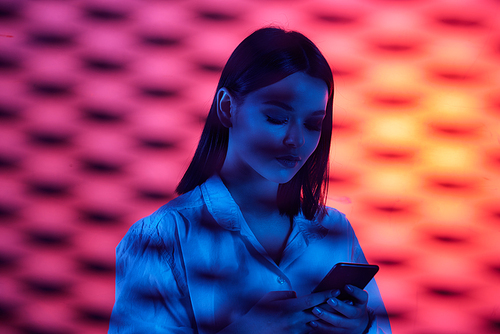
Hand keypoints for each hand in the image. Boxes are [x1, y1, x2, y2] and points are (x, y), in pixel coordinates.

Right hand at [219, 289, 337, 333]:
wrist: (249, 333)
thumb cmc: (257, 314)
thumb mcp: (270, 298)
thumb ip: (286, 294)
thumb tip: (296, 294)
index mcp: (290, 307)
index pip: (313, 300)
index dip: (326, 294)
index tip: (337, 290)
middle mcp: (295, 320)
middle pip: (320, 312)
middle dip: (334, 307)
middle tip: (348, 303)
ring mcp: (296, 331)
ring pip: (317, 324)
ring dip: (329, 318)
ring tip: (341, 314)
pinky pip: (309, 333)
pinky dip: (317, 328)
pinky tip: (326, 325)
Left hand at [309, 285, 369, 333]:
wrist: (358, 323)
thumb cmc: (352, 303)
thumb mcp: (354, 296)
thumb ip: (346, 290)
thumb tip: (334, 280)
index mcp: (361, 303)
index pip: (362, 296)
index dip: (355, 291)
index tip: (346, 286)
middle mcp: (358, 315)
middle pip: (350, 312)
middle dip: (339, 306)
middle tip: (329, 300)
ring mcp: (351, 325)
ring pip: (338, 322)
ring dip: (326, 316)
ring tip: (315, 310)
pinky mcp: (342, 332)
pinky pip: (331, 330)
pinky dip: (321, 326)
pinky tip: (312, 321)